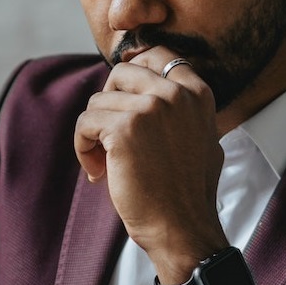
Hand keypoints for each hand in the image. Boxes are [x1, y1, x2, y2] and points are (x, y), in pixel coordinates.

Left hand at [74, 50, 227, 284]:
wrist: (183, 229)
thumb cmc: (188, 192)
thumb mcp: (202, 137)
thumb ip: (183, 108)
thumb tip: (154, 85)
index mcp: (196, 93)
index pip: (157, 54)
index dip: (132, 74)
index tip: (121, 98)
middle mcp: (175, 94)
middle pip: (121, 73)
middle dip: (109, 102)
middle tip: (110, 136)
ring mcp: (149, 108)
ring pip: (98, 101)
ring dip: (94, 132)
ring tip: (105, 163)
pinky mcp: (123, 128)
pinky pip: (85, 122)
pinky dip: (83, 146)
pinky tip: (98, 171)